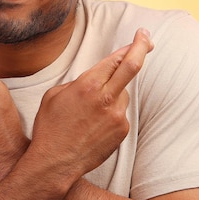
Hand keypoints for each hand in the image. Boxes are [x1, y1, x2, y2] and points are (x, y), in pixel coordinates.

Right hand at [29, 29, 153, 182]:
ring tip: (89, 111)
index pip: (116, 58)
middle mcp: (106, 98)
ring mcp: (117, 116)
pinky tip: (93, 124)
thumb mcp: (55, 95)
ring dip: (113, 93)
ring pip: (123, 94)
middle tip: (148, 39)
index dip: (130, 45)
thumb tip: (96, 77)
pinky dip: (111, 112)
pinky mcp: (122, 131)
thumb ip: (79, 81)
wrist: (55, 163)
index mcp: (88, 85)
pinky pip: (120, 113)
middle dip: (142, 48)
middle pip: (133, 67)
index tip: (139, 36)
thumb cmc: (50, 127)